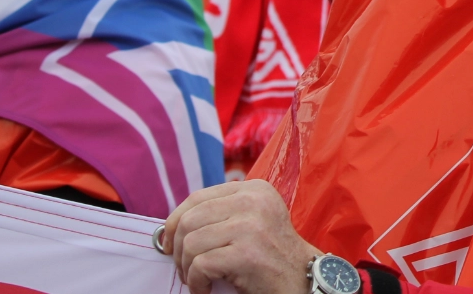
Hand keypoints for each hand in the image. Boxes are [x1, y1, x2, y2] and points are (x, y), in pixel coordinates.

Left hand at [161, 181, 321, 293]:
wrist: (303, 280)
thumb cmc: (272, 255)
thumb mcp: (253, 220)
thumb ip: (222, 213)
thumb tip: (171, 225)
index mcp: (253, 189)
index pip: (197, 197)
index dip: (174, 221)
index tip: (168, 242)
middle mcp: (253, 201)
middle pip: (189, 220)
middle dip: (178, 248)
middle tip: (183, 268)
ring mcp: (250, 226)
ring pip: (191, 243)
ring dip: (186, 268)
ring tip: (195, 280)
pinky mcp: (246, 253)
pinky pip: (200, 265)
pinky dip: (196, 282)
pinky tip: (203, 289)